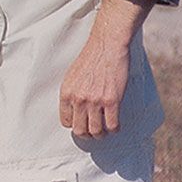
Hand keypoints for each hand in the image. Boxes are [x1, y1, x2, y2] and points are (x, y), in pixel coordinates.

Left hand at [59, 0, 152, 137]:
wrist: (106, 46)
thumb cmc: (91, 59)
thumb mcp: (73, 75)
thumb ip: (73, 93)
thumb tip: (74, 110)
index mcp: (66, 92)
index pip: (65, 121)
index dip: (74, 124)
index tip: (81, 123)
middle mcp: (78, 99)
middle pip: (80, 130)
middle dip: (87, 134)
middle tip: (94, 130)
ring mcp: (95, 101)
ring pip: (96, 132)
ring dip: (101, 134)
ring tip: (105, 129)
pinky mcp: (112, 101)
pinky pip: (112, 126)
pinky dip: (115, 129)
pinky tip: (116, 123)